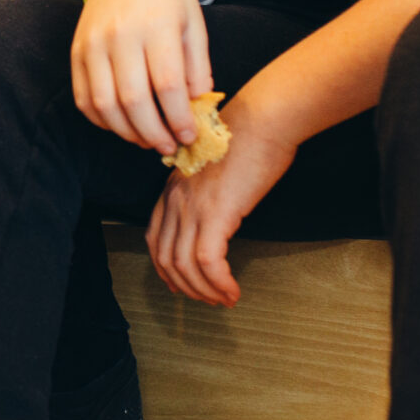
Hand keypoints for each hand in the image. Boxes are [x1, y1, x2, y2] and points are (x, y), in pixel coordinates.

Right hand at [69, 0, 208, 155]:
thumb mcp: (193, 24)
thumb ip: (198, 67)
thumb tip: (198, 108)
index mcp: (156, 25)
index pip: (167, 84)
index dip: (179, 118)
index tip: (189, 135)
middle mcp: (120, 35)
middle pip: (133, 100)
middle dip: (154, 133)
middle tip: (169, 146)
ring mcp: (92, 44)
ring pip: (104, 104)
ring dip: (127, 133)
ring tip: (147, 140)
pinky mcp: (76, 52)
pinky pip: (84, 99)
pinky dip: (103, 121)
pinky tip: (123, 125)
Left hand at [145, 101, 296, 306]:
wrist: (265, 120)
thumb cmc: (250, 139)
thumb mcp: (215, 169)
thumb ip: (207, 194)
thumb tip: (218, 220)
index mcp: (173, 188)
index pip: (154, 238)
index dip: (166, 268)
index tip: (183, 284)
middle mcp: (175, 199)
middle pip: (165, 258)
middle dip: (185, 286)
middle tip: (208, 300)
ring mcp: (192, 206)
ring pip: (185, 266)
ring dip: (204, 290)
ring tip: (224, 299)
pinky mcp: (216, 213)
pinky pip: (208, 262)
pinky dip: (219, 283)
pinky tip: (233, 290)